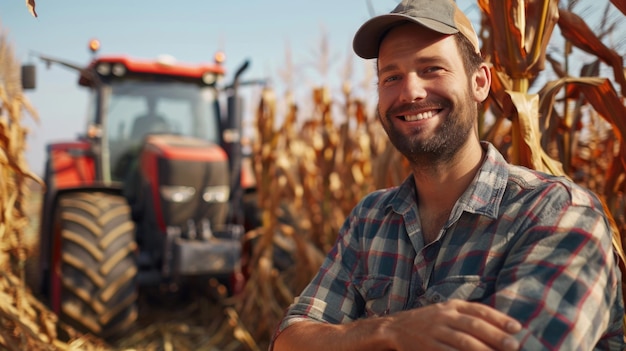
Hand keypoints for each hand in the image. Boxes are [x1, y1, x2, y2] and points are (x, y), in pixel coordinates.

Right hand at [380, 299, 520, 350]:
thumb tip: (502, 327)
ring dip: (483, 350)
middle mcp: (444, 316)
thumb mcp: (447, 310)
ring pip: (463, 341)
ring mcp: (436, 332)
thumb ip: (469, 314)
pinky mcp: (429, 347)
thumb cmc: (430, 320)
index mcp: (452, 306)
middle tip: (514, 345)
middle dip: (495, 336)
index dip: (499, 319)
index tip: (517, 328)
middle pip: (473, 326)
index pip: (479, 310)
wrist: (396, 327)